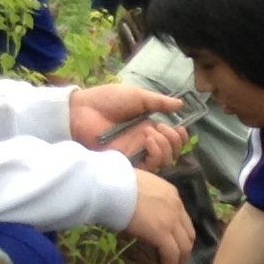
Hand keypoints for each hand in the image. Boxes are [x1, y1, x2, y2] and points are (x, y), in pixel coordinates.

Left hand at [71, 83, 187, 168]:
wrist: (83, 110)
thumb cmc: (107, 100)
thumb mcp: (137, 96)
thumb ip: (159, 102)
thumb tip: (180, 104)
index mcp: (148, 127)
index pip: (172, 139)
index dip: (180, 137)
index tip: (179, 127)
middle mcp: (145, 142)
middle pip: (172, 153)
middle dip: (174, 141)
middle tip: (162, 128)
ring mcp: (137, 153)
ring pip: (164, 161)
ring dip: (165, 146)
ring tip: (150, 134)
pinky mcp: (128, 161)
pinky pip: (149, 167)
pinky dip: (155, 154)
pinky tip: (147, 140)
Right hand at [123, 170, 194, 263]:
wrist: (108, 187)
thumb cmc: (114, 185)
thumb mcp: (138, 188)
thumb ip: (146, 200)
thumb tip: (140, 213)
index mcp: (170, 193)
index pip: (182, 218)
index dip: (179, 234)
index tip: (173, 244)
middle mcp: (176, 206)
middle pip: (188, 234)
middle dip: (184, 250)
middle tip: (177, 262)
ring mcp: (171, 220)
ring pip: (184, 246)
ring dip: (180, 262)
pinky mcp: (161, 233)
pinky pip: (172, 253)